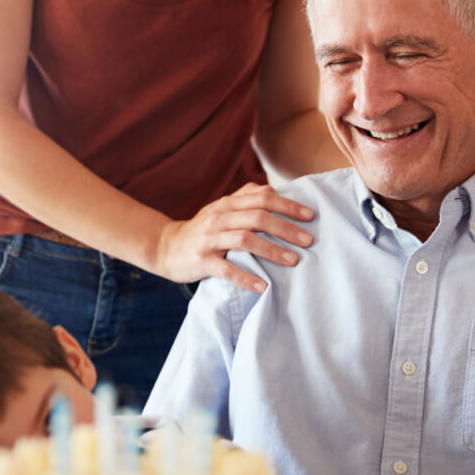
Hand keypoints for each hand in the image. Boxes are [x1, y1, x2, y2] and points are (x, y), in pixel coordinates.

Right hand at [156, 183, 313, 291]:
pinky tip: (263, 286)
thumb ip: (244, 198)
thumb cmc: (201, 229)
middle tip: (308, 240)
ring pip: (245, 239)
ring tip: (293, 261)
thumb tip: (271, 189)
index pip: (263, 198)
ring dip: (272, 250)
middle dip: (286, 228)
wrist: (164, 247)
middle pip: (258, 217)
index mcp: (227, 204)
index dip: (288, 206)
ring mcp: (209, 239)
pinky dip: (246, 277)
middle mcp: (219, 217)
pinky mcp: (201, 261)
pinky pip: (226, 269)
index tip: (310, 216)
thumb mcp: (220, 209)